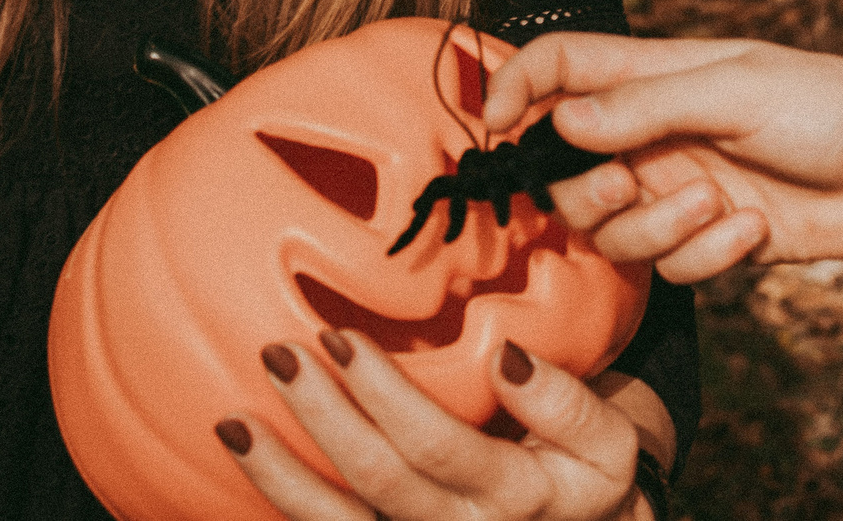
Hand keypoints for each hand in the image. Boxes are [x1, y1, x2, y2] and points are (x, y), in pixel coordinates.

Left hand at [222, 333, 654, 520]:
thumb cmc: (591, 469)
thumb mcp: (610, 437)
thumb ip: (563, 401)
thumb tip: (506, 358)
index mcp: (518, 497)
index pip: (438, 447)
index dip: (385, 395)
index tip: (342, 338)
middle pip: (379, 481)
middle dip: (322, 418)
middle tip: (280, 354)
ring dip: (281, 477)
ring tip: (232, 425)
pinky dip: (286, 508)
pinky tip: (244, 468)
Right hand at [478, 35, 842, 283]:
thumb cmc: (830, 106)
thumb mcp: (738, 90)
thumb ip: (645, 105)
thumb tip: (560, 120)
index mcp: (652, 75)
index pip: (557, 66)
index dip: (513, 84)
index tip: (495, 123)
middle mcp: (652, 135)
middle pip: (565, 170)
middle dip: (589, 188)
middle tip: (633, 182)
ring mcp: (677, 190)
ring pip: (610, 229)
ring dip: (657, 229)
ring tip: (720, 206)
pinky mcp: (709, 241)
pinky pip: (670, 267)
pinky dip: (707, 255)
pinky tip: (756, 230)